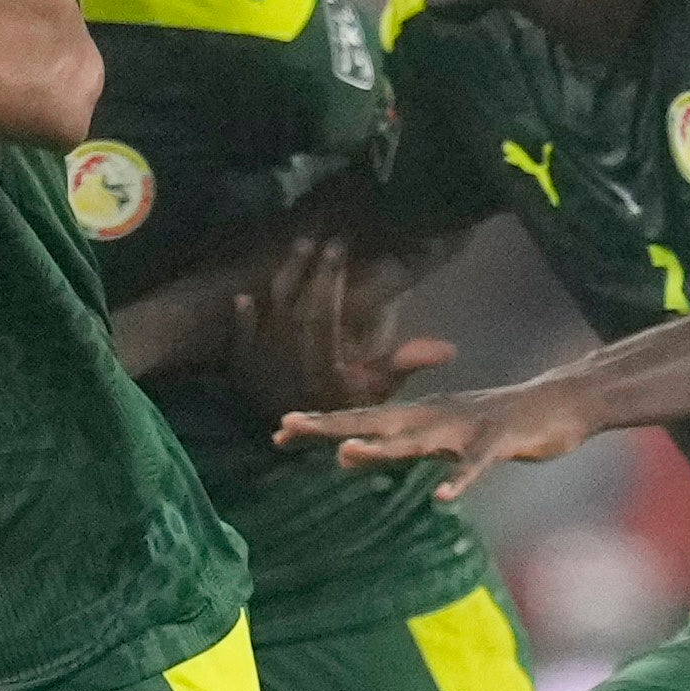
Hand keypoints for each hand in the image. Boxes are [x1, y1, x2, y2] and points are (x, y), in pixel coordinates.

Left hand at [227, 238, 434, 426]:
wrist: (299, 450)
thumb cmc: (344, 412)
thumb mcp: (380, 395)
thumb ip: (406, 367)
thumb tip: (448, 348)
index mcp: (324, 362)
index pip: (324, 312)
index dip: (330, 278)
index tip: (340, 248)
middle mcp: (291, 355)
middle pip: (298, 304)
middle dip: (312, 268)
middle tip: (326, 240)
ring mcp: (265, 359)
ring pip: (271, 312)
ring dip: (284, 277)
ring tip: (299, 247)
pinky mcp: (245, 368)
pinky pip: (241, 338)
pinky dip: (242, 318)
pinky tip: (243, 298)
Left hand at [282, 368, 595, 502]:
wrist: (565, 402)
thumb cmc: (501, 424)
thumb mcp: (441, 436)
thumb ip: (397, 445)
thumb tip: (343, 455)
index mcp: (422, 415)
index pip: (363, 418)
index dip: (323, 424)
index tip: (279, 430)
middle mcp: (436, 416)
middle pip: (376, 422)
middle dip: (332, 426)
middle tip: (285, 426)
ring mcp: (468, 427)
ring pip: (419, 440)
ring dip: (383, 447)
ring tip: (346, 453)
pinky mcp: (502, 441)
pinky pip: (478, 465)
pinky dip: (461, 478)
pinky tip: (443, 496)